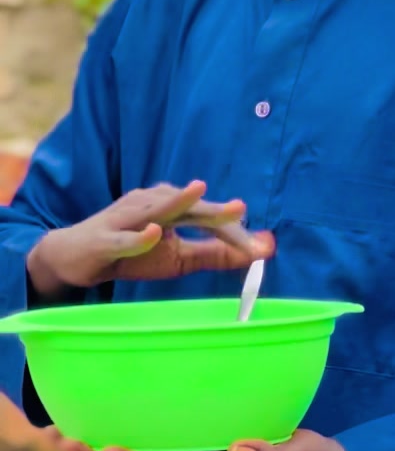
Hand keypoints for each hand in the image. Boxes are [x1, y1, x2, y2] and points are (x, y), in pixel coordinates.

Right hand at [27, 180, 273, 298]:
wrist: (76, 257)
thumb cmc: (132, 253)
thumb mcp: (180, 258)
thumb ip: (217, 253)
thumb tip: (262, 250)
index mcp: (171, 206)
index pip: (207, 217)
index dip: (233, 233)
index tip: (261, 248)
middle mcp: (150, 203)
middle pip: (188, 207)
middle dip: (215, 210)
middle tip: (241, 208)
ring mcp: (126, 218)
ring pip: (155, 211)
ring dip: (177, 202)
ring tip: (200, 192)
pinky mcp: (106, 238)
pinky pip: (125, 237)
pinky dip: (139, 236)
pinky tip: (155, 232)